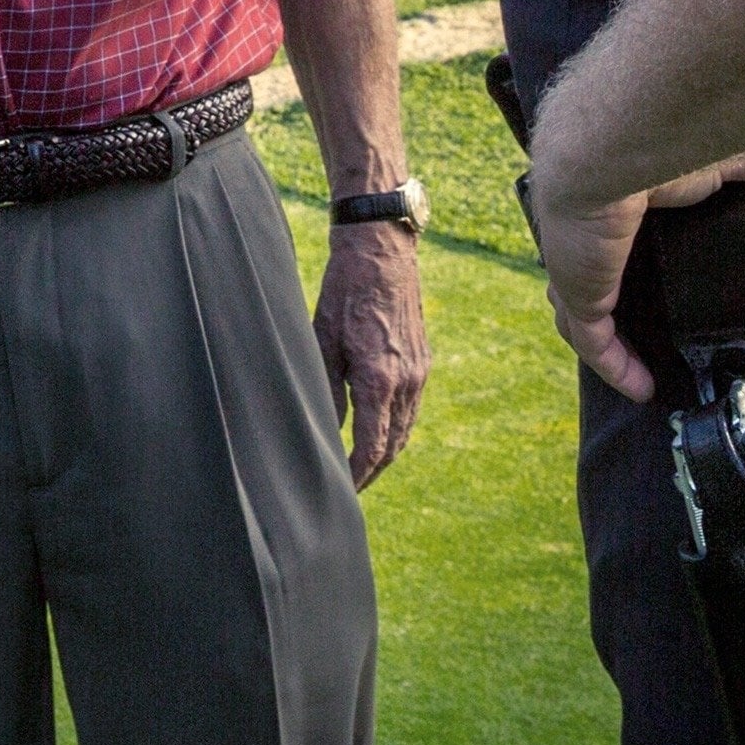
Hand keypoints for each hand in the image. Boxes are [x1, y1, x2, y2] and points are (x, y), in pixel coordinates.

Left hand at [315, 220, 429, 486]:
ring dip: (385, 455)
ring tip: (360, 472)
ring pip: (405, 431)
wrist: (382, 252)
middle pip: (393, 447)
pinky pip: (411, 409)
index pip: (372, 447)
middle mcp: (406, 381)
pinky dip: (395, 430)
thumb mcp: (322, 339)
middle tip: (347, 492)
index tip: (339, 492)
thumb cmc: (344, 291)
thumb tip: (321, 430)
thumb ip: (325, 389)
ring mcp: (419, 372)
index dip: (356, 475)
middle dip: (370, 473)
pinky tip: (378, 434)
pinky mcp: (422, 362)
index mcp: (380, 378)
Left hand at [542, 128, 744, 401]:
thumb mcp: (734, 139)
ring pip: (582, 299)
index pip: (618, 212)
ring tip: (640, 357)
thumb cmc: (677, 114)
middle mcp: (588, 209)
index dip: (631, 237)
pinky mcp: (578, 281)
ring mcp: (576, 247)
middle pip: (591, 257)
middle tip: (648, 316)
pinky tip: (642, 386)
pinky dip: (616, 363)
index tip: (662, 255)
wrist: (624, 125)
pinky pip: (592, 336)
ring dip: (608, 331)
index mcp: (620, 171)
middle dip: (609, 286)